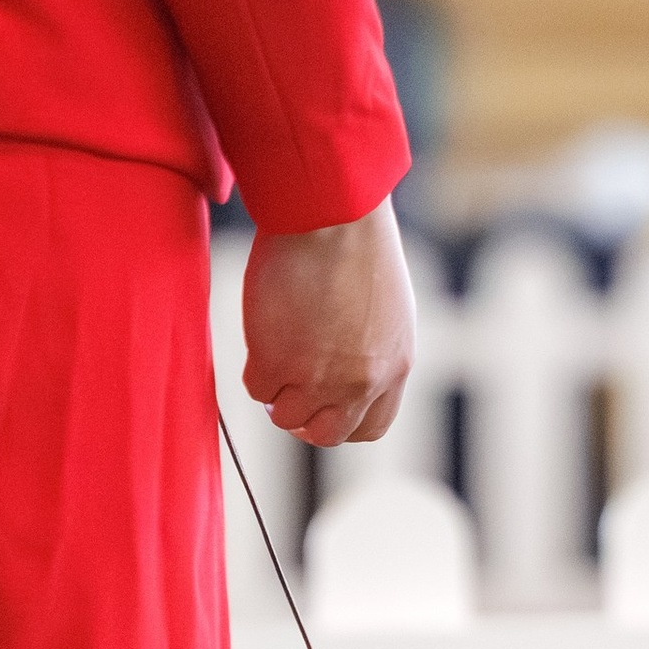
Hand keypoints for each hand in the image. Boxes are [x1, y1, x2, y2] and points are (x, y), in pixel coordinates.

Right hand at [241, 202, 416, 447]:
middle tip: (286, 389)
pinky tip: (263, 330)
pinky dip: (254, 367)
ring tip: (275, 346)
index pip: (369, 427)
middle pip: (327, 433)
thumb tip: (341, 374)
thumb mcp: (385, 309)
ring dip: (276, 390)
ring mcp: (318, 378)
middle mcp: (361, 381)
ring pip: (286, 416)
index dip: (340, 420)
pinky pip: (256, 388)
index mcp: (393, 367)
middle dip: (304, 417)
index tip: (320, 404)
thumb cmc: (356, 245)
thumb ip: (371, 350)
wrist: (331, 215)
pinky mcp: (277, 363)